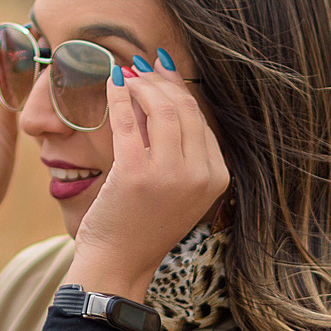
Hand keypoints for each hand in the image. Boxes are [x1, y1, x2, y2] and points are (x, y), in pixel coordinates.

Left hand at [68, 61, 229, 301]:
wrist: (119, 262)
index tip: (161, 73)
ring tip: (127, 74)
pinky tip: (113, 82)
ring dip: (142, 85)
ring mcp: (169, 175)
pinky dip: (119, 95)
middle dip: (161, 82)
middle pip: (185, 110)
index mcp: (217, 178)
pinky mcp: (135, 174)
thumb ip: (182, 146)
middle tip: (141, 68)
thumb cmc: (143, 223)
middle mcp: (200, 175)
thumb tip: (169, 86)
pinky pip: (129, 120)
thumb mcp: (179, 186)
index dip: (180, 91)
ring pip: (162, 110)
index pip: (201, 120)